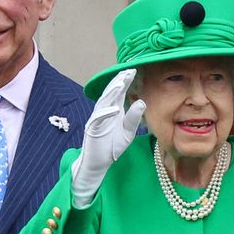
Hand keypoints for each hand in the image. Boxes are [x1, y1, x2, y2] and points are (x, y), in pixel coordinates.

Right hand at [71, 69, 145, 207]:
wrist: (100, 163)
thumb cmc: (113, 146)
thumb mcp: (128, 132)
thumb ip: (134, 118)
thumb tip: (141, 101)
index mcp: (114, 111)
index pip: (120, 93)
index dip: (125, 82)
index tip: (133, 70)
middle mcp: (105, 112)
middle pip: (111, 94)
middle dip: (118, 82)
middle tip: (128, 71)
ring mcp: (97, 120)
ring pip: (103, 103)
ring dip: (111, 93)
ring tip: (120, 83)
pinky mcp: (91, 130)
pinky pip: (97, 120)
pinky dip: (105, 114)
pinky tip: (114, 109)